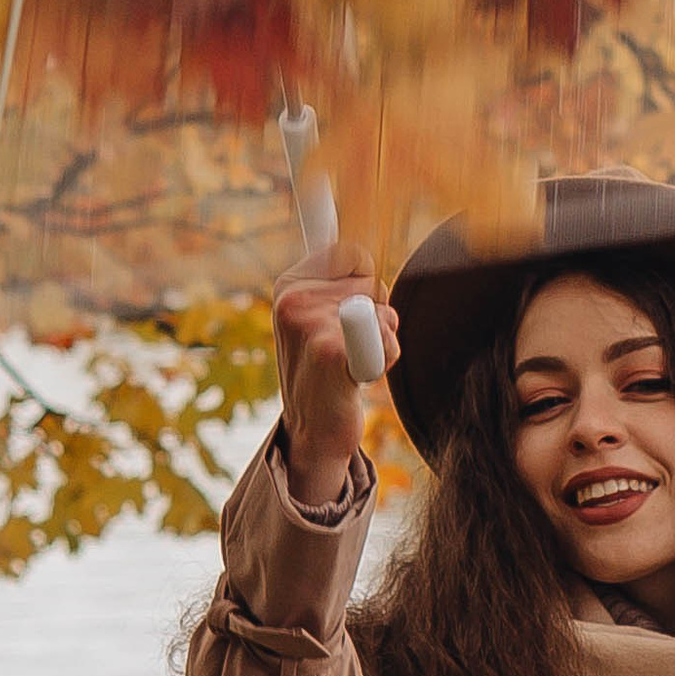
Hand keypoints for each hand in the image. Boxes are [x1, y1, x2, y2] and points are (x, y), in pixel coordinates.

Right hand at [273, 246, 397, 505]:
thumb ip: (340, 283)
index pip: (353, 253)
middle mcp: (293, 300)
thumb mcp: (320, 316)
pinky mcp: (329, 352)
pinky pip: (385, 339)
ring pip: (383, 313)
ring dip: (382, 339)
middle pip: (374, 283)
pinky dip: (385, 357)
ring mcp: (309, 324)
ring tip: (352, 364)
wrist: (312, 431)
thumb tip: (358, 243)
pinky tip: (358, 378)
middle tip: (349, 346)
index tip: (349, 311)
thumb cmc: (324, 371)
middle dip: (377, 314)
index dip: (366, 284)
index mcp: (289, 285)